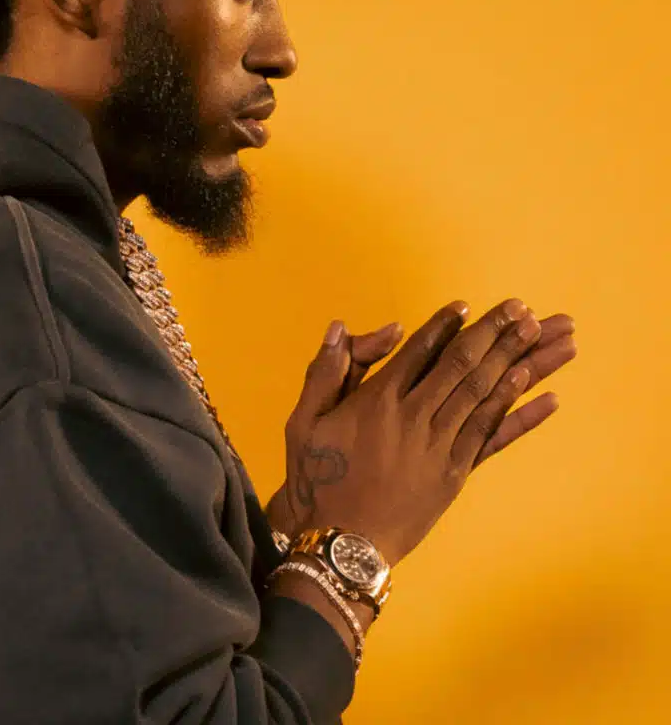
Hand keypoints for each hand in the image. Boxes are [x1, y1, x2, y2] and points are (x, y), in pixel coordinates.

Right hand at [279, 299, 573, 565]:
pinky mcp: (455, 474)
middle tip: (521, 308)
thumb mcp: (303, 421)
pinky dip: (520, 413)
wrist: (342, 544)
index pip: (419, 351)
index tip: (466, 305)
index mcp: (377, 401)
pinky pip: (494, 436)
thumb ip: (325, 371)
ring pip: (485, 394)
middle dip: (494, 333)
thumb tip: (341, 328)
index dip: (445, 325)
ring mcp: (439, 447)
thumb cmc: (317, 479)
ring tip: (543, 335)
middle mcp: (415, 418)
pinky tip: (546, 394)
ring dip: (518, 361)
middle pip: (461, 365)